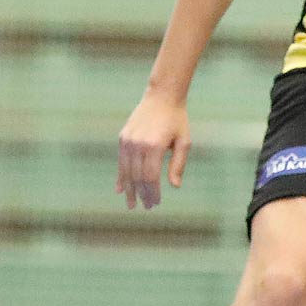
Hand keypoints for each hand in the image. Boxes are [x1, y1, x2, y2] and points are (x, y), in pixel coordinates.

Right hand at [117, 90, 191, 209]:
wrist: (161, 97)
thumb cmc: (177, 120)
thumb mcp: (184, 142)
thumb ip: (178, 164)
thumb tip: (175, 186)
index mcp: (154, 146)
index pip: (150, 177)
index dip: (152, 192)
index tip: (155, 203)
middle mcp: (138, 144)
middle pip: (137, 176)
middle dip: (142, 194)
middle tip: (146, 208)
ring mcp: (128, 140)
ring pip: (126, 171)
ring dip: (129, 189)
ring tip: (132, 204)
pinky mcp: (123, 138)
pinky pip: (121, 161)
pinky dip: (121, 176)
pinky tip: (121, 189)